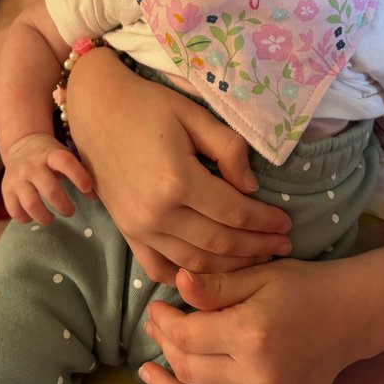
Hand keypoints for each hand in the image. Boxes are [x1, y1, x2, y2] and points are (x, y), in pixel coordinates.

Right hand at [2, 132, 94, 223]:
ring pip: (31, 203)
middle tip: (70, 211)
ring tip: (52, 218)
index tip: (87, 189)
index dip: (79, 176)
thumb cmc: (50, 155)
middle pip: (49, 189)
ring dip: (44, 217)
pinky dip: (25, 218)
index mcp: (51, 154)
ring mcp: (17, 177)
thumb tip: (93, 196)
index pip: (66, 162)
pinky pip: (14, 210)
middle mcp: (32, 165)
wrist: (22, 145)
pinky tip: (33, 217)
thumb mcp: (64, 155)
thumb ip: (78, 172)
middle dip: (63, 205)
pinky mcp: (6, 189)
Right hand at [67, 53, 291, 282]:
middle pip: (219, 243)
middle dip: (256, 248)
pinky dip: (187, 277)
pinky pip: (159, 268)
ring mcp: (138, 227)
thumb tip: (251, 188)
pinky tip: (210, 273)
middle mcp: (157, 212)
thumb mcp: (194, 115)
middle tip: (282, 246)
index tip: (286, 223)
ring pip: (194, 263)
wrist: (97, 109)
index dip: (264, 221)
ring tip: (257, 260)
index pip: (234, 213)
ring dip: (230, 267)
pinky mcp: (126, 232)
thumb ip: (228, 149)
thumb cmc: (148, 106)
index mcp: (177, 180)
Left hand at [140, 262, 352, 383]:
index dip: (162, 322)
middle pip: (190, 371)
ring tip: (156, 375)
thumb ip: (215, 285)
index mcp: (250, 334)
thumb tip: (177, 282)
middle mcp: (258, 376)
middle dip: (165, 348)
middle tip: (158, 329)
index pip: (185, 337)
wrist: (349, 313)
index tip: (155, 309)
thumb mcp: (257, 275)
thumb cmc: (301, 288)